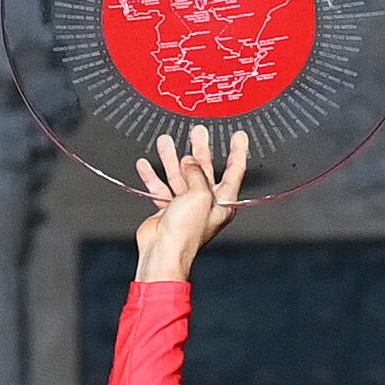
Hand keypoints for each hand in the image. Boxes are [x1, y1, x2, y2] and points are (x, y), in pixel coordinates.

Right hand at [132, 126, 246, 283]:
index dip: (237, 151)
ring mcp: (186, 206)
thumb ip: (196, 173)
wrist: (163, 252)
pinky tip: (146, 164)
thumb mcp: (199, 194)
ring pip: (180, 176)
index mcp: (222, 201)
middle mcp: (206, 203)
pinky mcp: (168, 210)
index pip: (235, 170)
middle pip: (205, 169)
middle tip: (198, 132)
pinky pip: (162, 188)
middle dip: (201, 149)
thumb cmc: (186, 232)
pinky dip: (153, 176)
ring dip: (172, 158)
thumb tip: (188, 161)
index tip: (239, 135)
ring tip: (166, 140)